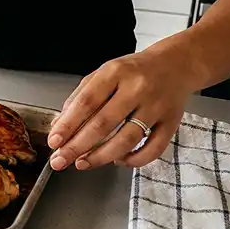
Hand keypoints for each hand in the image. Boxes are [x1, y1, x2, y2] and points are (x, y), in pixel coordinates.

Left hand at [46, 47, 197, 170]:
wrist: (175, 64)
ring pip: (127, 139)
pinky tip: (117, 161)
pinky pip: (154, 149)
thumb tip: (58, 124)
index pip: (87, 102)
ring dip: (101, 156)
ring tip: (82, 163)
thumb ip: (80, 97)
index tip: (54, 141)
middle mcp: (137, 89)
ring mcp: (156, 107)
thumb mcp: (104, 74)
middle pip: (103, 123)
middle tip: (60, 160)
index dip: (68, 124)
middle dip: (78, 146)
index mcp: (115, 73)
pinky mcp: (172, 122)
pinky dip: (134, 160)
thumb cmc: (133, 71)